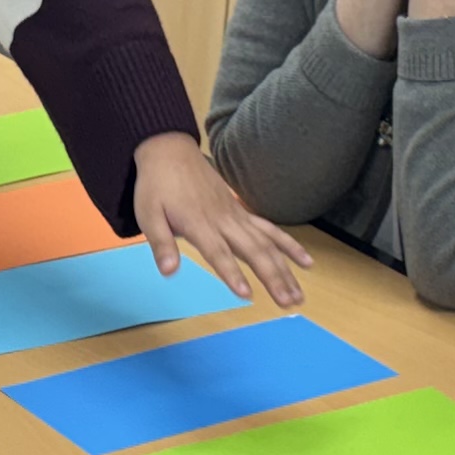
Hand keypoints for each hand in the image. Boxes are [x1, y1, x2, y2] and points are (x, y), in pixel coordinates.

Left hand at [133, 133, 310, 308]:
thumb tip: (168, 272)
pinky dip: (289, 246)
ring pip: (267, 244)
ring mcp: (236, 216)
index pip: (219, 253)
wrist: (170, 151)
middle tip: (288, 303)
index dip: (233, 273)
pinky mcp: (241, 212)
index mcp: (199, 224)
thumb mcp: (148, 214)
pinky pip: (270, 230)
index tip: (247, 294)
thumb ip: (161, 244)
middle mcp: (224, 221)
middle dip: (273, 278)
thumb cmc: (156, 186)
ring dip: (286, 270)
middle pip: (254, 251)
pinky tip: (306, 261)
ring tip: (300, 294)